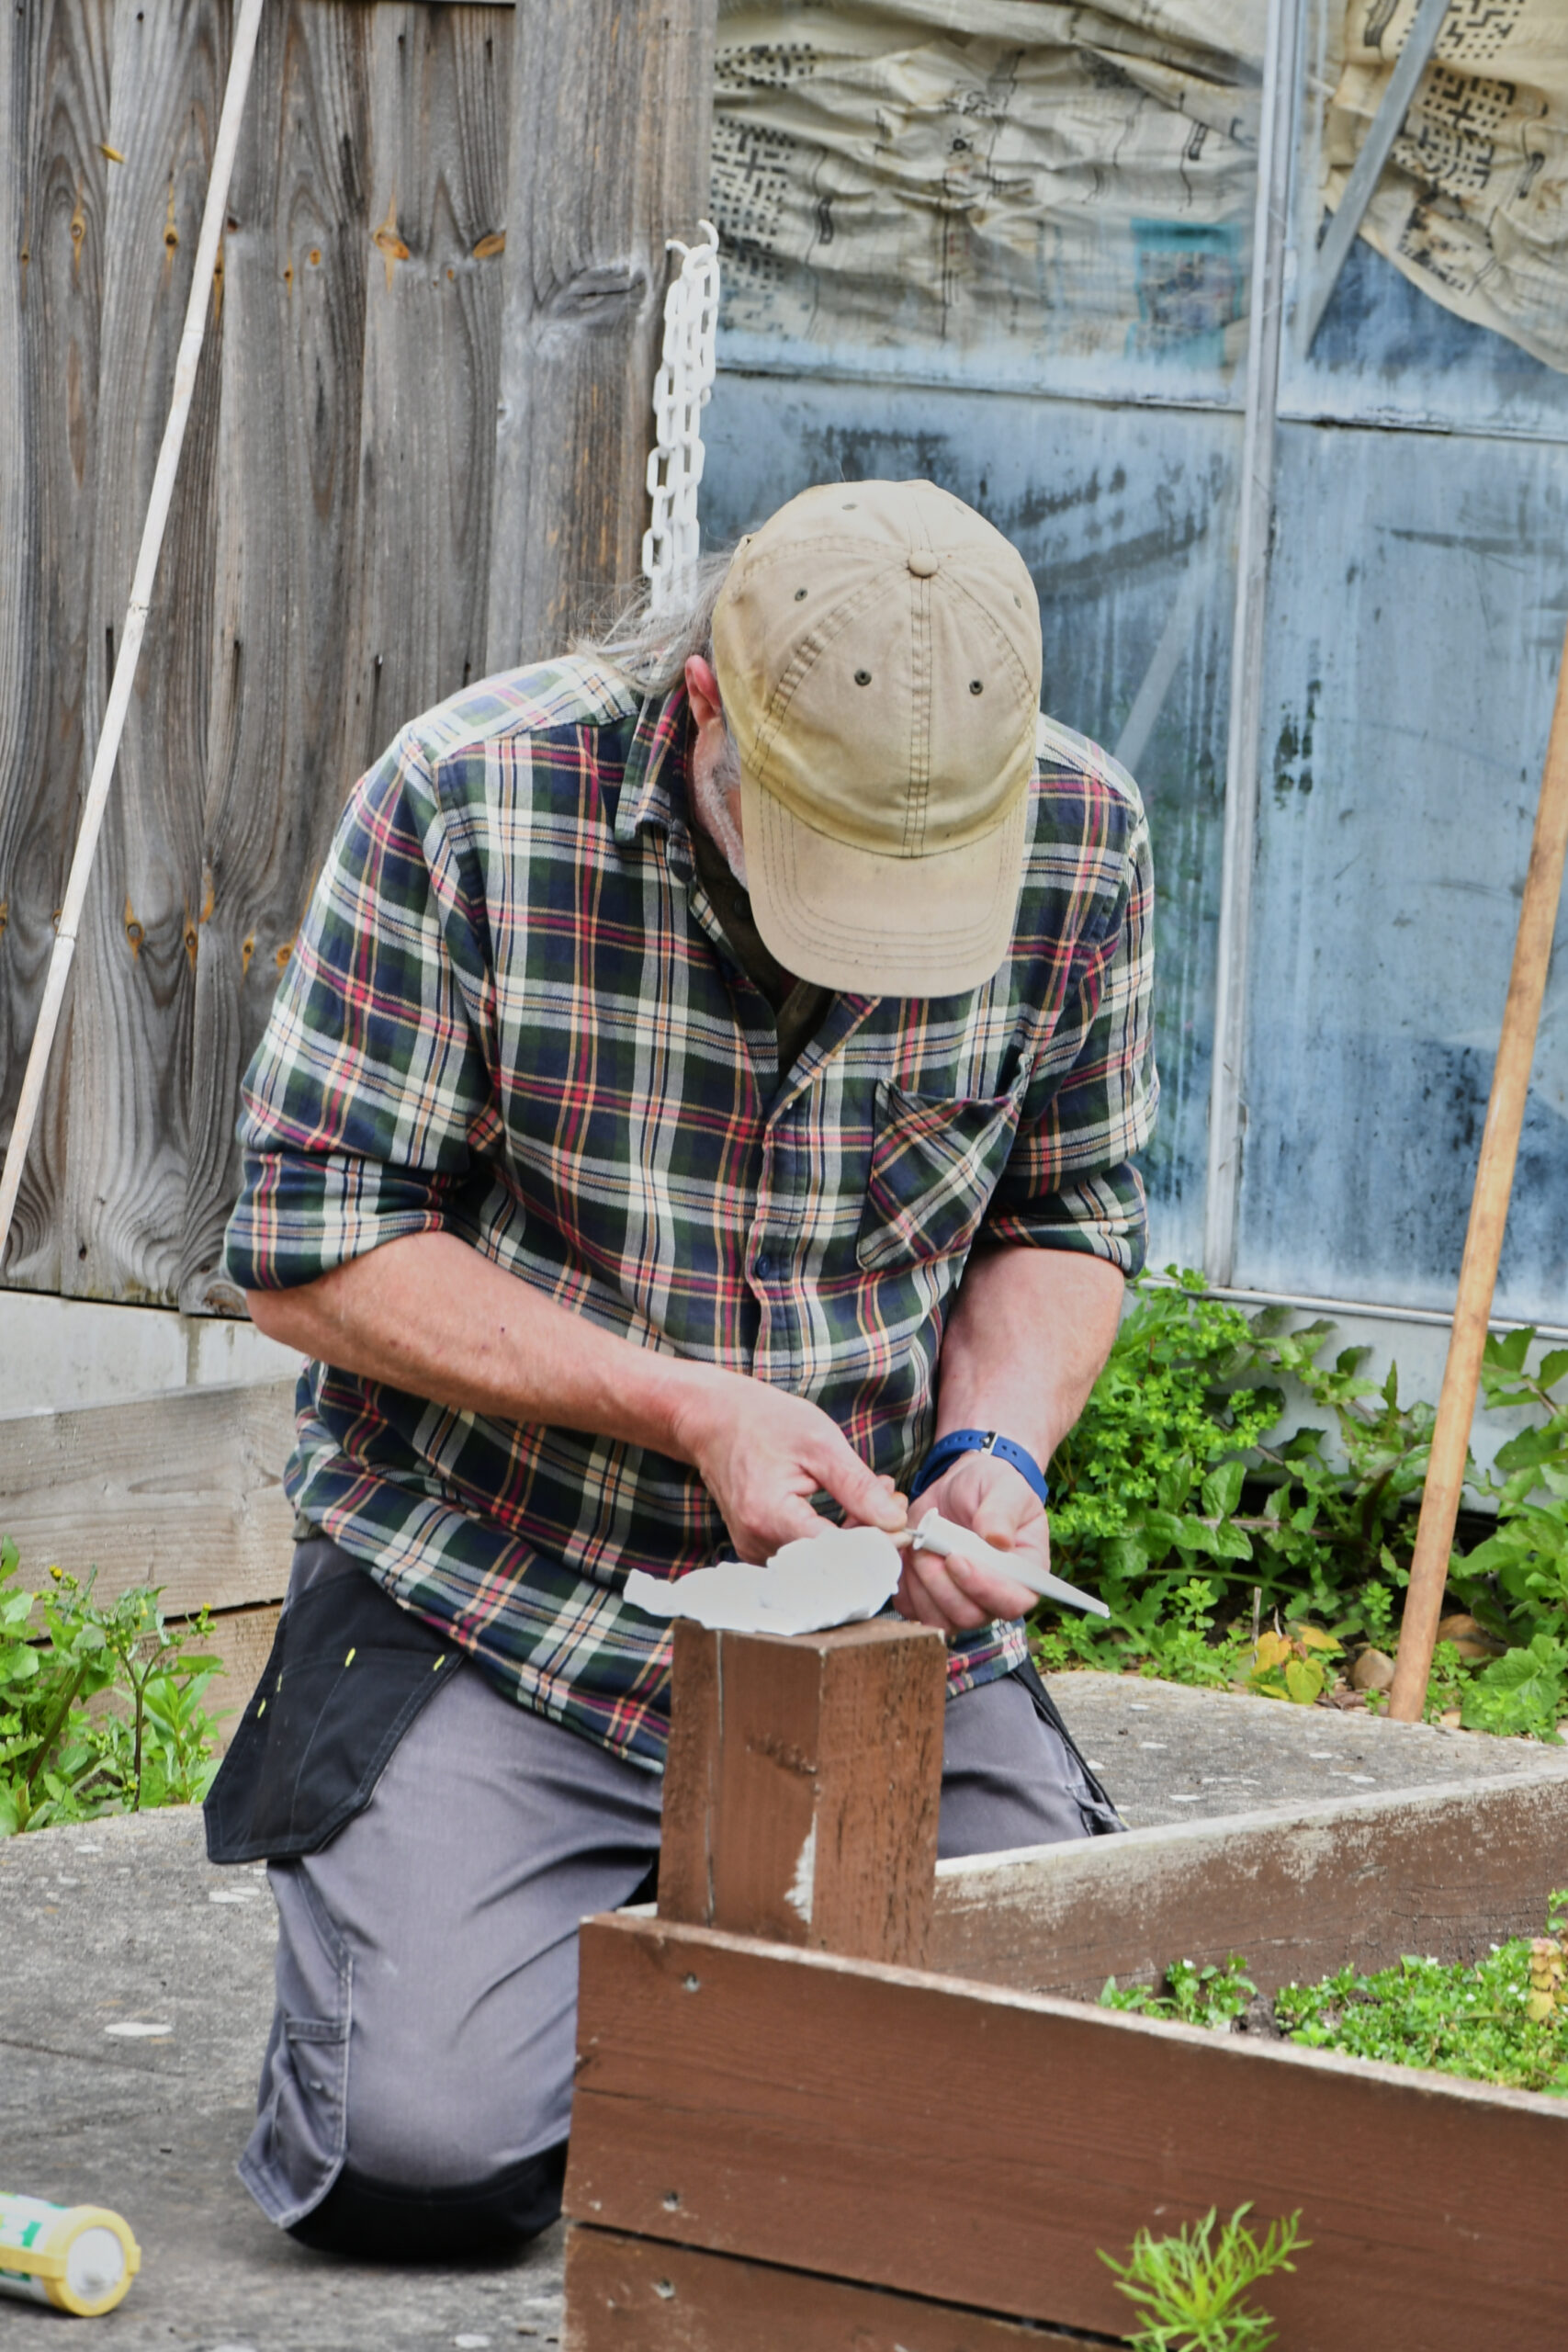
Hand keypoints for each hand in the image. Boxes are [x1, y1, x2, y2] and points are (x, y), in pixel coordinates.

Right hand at [673, 1368, 905, 1563]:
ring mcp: (753, 1550)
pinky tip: (852, 1512)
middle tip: (894, 1502)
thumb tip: (895, 1521)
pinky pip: (805, 1557)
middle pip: (830, 1564)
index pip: (835, 1553)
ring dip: (856, 1539)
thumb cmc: (763, 1422)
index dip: (875, 1544)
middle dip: (871, 1539)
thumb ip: (858, 1486)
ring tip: (877, 1498)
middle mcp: (757, 1543)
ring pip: (821, 1564)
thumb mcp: (820, 1442)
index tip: (903, 1525)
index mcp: (770, 1516)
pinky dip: (835, 1539)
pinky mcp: (758, 1549)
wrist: (714, 1419)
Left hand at [894, 1451, 1044, 1633]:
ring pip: (939, 1618)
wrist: (959, 1489)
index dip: (984, 1588)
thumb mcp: (1003, 1487)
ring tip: (919, 1546)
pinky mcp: (931, 1599)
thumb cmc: (991, 1487)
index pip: (1013, 1601)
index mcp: (1024, 1574)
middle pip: (971, 1616)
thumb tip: (999, 1539)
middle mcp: (995, 1595)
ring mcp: (963, 1601)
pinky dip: (906, 1585)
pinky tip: (910, 1555)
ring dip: (922, 1584)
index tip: (957, 1558)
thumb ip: (1002, 1512)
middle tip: (929, 1546)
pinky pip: (913, 1609)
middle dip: (943, 1584)